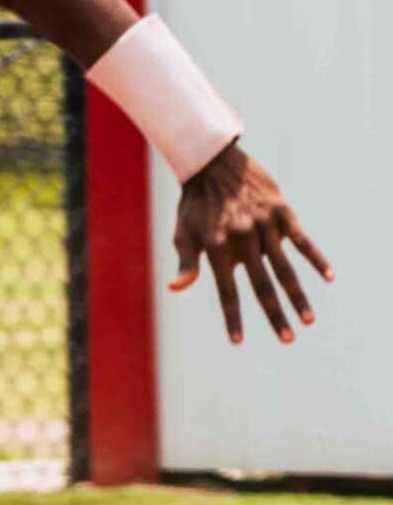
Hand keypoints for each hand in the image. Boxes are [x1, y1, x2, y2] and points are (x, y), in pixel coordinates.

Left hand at [171, 143, 333, 344]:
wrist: (213, 163)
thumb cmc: (195, 204)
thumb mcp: (184, 233)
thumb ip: (187, 263)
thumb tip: (175, 288)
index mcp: (218, 247)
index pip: (227, 291)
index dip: (232, 317)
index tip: (237, 341)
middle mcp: (243, 238)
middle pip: (262, 285)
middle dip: (275, 315)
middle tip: (287, 340)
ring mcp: (265, 225)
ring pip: (285, 268)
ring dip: (297, 296)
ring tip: (308, 320)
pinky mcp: (282, 212)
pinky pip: (302, 239)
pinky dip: (316, 258)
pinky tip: (329, 277)